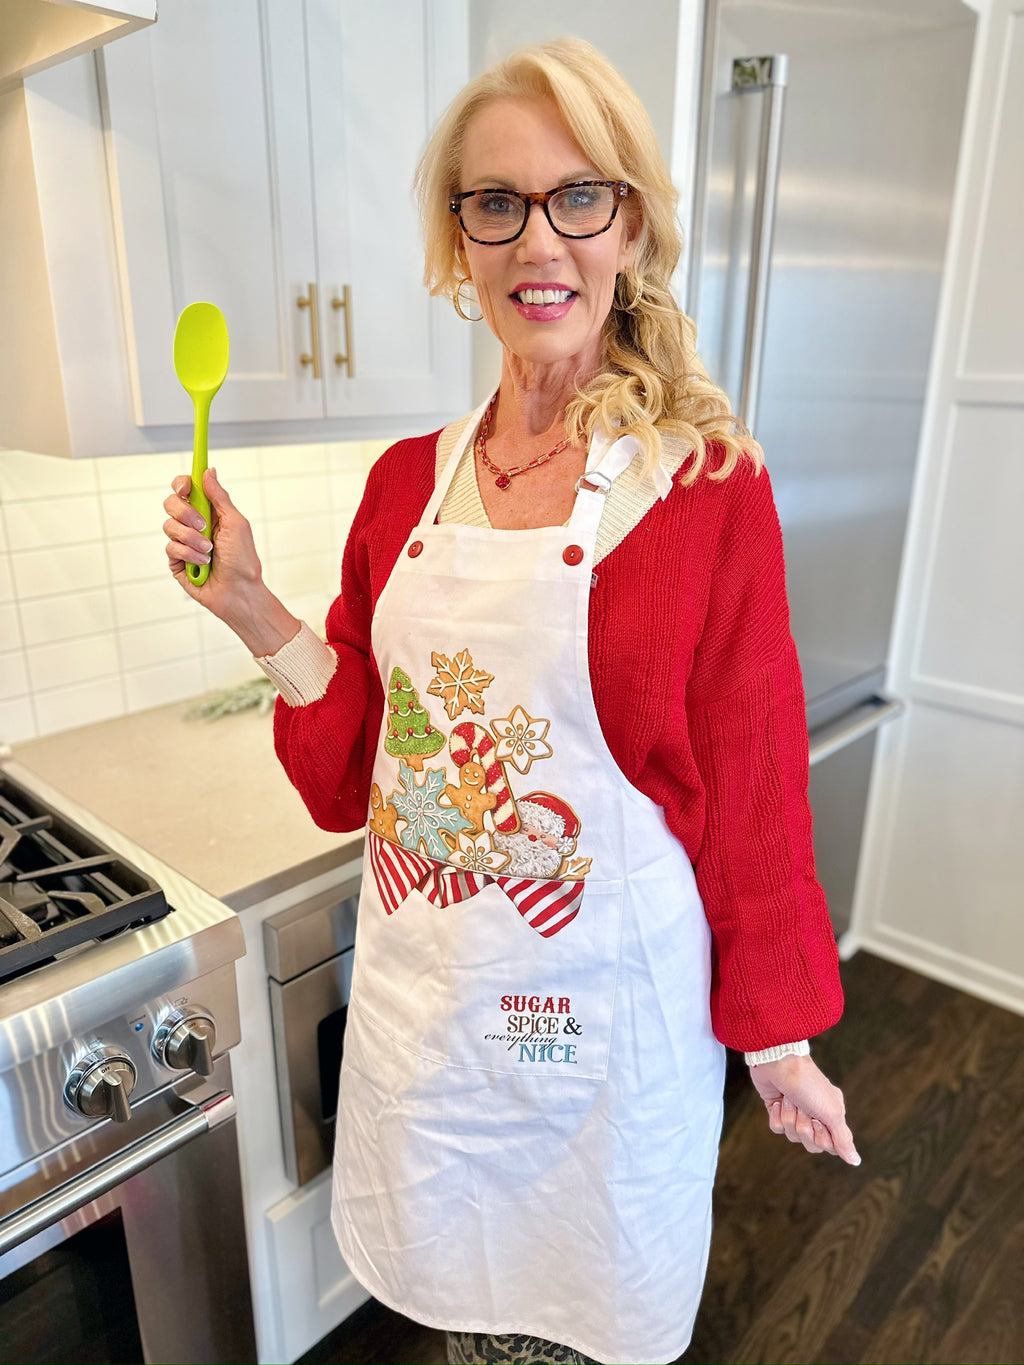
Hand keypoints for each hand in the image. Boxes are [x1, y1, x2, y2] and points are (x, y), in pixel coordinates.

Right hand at [162, 468, 299, 653]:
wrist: (239, 592)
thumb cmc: (243, 560)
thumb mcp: (236, 523)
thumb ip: (219, 497)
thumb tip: (208, 471)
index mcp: (210, 512)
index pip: (187, 490)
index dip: (182, 484)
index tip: (185, 487)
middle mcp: (194, 525)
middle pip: (171, 503)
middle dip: (185, 513)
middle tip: (202, 525)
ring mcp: (183, 543)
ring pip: (169, 526)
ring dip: (191, 539)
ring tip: (209, 552)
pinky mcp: (176, 561)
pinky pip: (170, 548)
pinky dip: (189, 555)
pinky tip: (203, 564)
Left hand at [748, 1053, 860, 1164]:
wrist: (780, 1064)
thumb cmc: (810, 1085)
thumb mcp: (832, 1112)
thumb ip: (843, 1138)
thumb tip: (855, 1161)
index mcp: (831, 1114)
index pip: (829, 1145)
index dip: (822, 1138)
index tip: (819, 1121)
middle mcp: (815, 1114)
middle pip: (810, 1144)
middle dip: (804, 1127)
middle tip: (804, 1109)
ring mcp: (795, 1112)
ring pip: (792, 1135)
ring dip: (789, 1117)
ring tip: (790, 1099)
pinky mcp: (778, 1109)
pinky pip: (776, 1127)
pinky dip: (776, 1114)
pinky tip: (778, 1101)